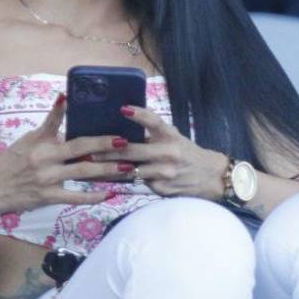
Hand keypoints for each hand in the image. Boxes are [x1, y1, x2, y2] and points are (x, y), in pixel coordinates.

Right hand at [0, 94, 132, 213]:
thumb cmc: (12, 161)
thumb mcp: (28, 139)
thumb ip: (49, 127)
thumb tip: (65, 101)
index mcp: (41, 142)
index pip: (62, 126)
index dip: (79, 121)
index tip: (104, 120)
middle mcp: (45, 158)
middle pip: (80, 149)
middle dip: (105, 146)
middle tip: (125, 143)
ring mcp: (48, 179)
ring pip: (83, 172)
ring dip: (107, 170)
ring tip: (126, 167)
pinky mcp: (49, 196)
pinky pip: (75, 197)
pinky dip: (93, 196)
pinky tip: (109, 193)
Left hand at [93, 105, 229, 199]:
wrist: (210, 177)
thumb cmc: (186, 153)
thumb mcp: (174, 138)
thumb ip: (153, 133)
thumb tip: (123, 124)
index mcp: (170, 136)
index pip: (154, 122)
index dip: (139, 115)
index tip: (123, 109)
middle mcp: (168, 153)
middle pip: (132, 151)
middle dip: (107, 151)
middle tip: (87, 150)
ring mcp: (165, 173)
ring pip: (130, 171)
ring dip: (107, 169)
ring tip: (89, 166)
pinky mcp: (161, 189)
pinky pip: (136, 184)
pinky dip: (120, 182)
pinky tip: (105, 180)